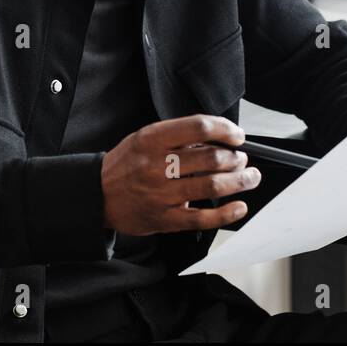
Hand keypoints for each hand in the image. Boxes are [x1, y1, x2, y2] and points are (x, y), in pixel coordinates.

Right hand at [101, 114, 260, 235]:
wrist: (96, 195)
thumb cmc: (126, 164)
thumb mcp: (144, 139)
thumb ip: (177, 138)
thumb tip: (216, 140)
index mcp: (152, 139)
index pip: (198, 126)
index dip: (225, 129)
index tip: (237, 135)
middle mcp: (157, 165)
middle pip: (210, 158)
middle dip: (235, 158)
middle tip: (242, 159)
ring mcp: (161, 194)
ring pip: (211, 186)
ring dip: (239, 181)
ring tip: (249, 177)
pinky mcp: (164, 219)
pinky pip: (201, 218)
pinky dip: (226, 213)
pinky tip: (239, 207)